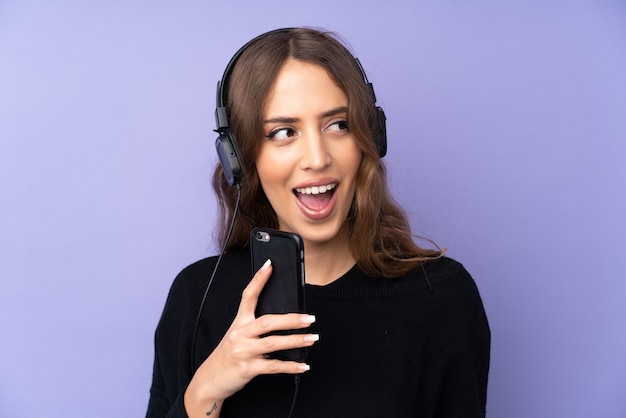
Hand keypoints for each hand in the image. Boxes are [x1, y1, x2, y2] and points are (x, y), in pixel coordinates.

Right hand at [184, 259, 317, 416]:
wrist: (209, 380)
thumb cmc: (229, 355)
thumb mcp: (238, 336)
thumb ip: (256, 327)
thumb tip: (286, 321)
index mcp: (239, 322)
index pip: (248, 296)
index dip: (259, 279)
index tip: (270, 265)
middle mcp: (240, 334)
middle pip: (267, 322)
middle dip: (291, 320)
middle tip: (310, 318)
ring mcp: (243, 352)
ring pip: (272, 343)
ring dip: (295, 341)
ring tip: (312, 338)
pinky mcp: (247, 369)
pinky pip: (273, 366)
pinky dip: (291, 366)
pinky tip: (303, 365)